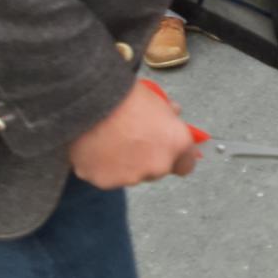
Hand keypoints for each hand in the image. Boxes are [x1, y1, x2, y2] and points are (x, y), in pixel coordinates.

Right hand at [69, 80, 200, 188]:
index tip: (165, 149)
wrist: (92, 102)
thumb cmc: (126, 95)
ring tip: (110, 142)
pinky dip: (102, 167)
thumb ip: (168, 114)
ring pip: (131, 176)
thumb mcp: (157, 98)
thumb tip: (173, 113)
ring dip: (124, 165)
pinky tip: (95, 148)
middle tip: (132, 141)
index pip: (186, 164)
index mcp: (176, 143)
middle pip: (156, 170)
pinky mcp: (106, 182)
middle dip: (147, 160)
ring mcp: (132, 177)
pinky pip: (106, 177)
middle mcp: (158, 166)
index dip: (175, 157)